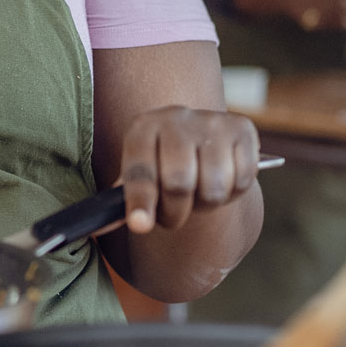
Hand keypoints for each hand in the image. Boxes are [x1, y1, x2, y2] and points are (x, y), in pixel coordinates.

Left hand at [118, 106, 261, 231]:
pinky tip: (222, 180)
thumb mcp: (139, 178)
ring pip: (214, 188)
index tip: (140, 226)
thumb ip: (125, 204)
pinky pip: (243, 180)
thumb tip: (102, 229)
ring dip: (207, 204)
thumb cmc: (161, 166)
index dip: (140, 202)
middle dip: (176, 212)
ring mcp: (211, 121)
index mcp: (142, 128)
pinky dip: (233, 193)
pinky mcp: (243, 128)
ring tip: (198, 194)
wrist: (198, 139)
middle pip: (179, 183)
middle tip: (173, 215)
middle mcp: (175, 117)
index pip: (140, 171)